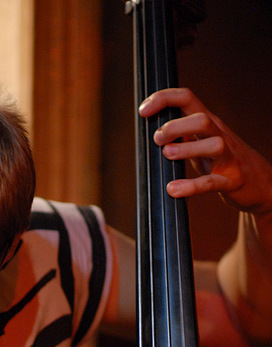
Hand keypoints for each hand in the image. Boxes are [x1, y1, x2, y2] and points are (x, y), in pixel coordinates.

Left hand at [138, 87, 271, 215]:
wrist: (261, 183)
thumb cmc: (224, 161)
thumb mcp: (201, 143)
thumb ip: (181, 136)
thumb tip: (151, 131)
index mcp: (209, 124)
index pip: (188, 99)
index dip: (164, 99)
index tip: (144, 110)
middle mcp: (220, 136)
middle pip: (202, 119)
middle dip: (176, 125)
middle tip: (157, 138)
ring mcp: (229, 158)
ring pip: (214, 145)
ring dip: (187, 149)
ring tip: (167, 154)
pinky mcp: (232, 181)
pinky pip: (213, 183)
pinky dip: (192, 186)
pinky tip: (174, 190)